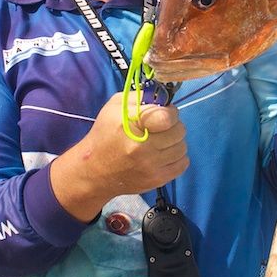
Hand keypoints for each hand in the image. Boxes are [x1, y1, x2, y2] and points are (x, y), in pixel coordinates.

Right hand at [50, 92, 188, 221]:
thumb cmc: (105, 134)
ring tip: (161, 141)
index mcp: (130, 125)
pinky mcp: (156, 180)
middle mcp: (142, 147)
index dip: (170, 113)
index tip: (163, 113)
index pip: (167, 117)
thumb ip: (142, 96)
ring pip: (182, 147)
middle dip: (173, 126)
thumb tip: (165, 98)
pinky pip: (183, 164)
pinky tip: (163, 154)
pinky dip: (177, 157)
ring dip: (175, 142)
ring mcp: (150, 166)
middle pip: (179, 131)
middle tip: (161, 128)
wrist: (93, 172)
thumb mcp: (116, 107)